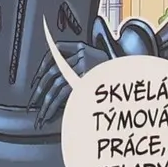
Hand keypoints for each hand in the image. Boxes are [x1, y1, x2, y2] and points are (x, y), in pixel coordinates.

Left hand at [31, 14, 160, 121]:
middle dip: (40, 90)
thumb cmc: (117, 74)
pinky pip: (64, 93)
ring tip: (40, 117)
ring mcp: (85, 68)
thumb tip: (59, 83)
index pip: (56, 52)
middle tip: (32, 104)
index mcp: (85, 48)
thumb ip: (82, 67)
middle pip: (53, 72)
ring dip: (46, 104)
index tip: (35, 81)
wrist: (135, 73)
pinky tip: (50, 114)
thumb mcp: (100, 64)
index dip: (42, 67)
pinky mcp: (87, 80)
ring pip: (57, 86)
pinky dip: (54, 105)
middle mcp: (83, 56)